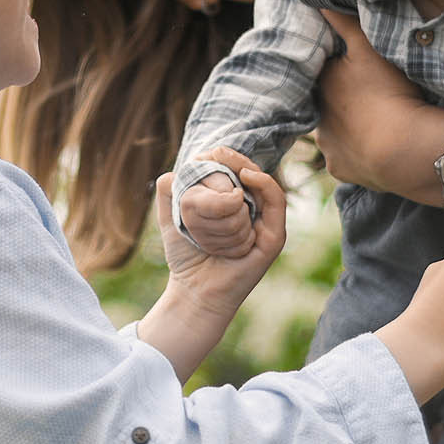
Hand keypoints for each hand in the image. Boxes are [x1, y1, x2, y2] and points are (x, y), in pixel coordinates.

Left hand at [155, 148, 284, 309]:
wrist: (194, 289)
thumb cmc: (185, 254)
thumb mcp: (171, 215)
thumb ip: (168, 189)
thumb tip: (176, 170)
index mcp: (231, 199)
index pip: (235, 165)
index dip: (224, 156)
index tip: (208, 154)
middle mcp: (251, 207)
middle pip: (246, 170)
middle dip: (226, 167)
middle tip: (210, 168)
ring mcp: (264, 220)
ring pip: (255, 185)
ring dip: (229, 193)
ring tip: (209, 211)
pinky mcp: (274, 235)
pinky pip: (275, 199)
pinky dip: (263, 183)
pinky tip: (246, 177)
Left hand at [311, 13, 443, 202]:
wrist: (406, 150)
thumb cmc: (388, 94)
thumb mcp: (369, 50)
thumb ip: (345, 24)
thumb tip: (319, 1)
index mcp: (321, 86)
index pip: (325, 74)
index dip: (340, 70)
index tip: (357, 70)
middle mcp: (316, 118)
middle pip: (328, 104)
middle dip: (343, 100)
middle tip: (369, 97)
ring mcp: (328, 147)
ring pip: (336, 132)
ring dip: (350, 127)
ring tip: (375, 122)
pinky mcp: (341, 170)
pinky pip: (348, 157)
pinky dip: (359, 151)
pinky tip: (375, 145)